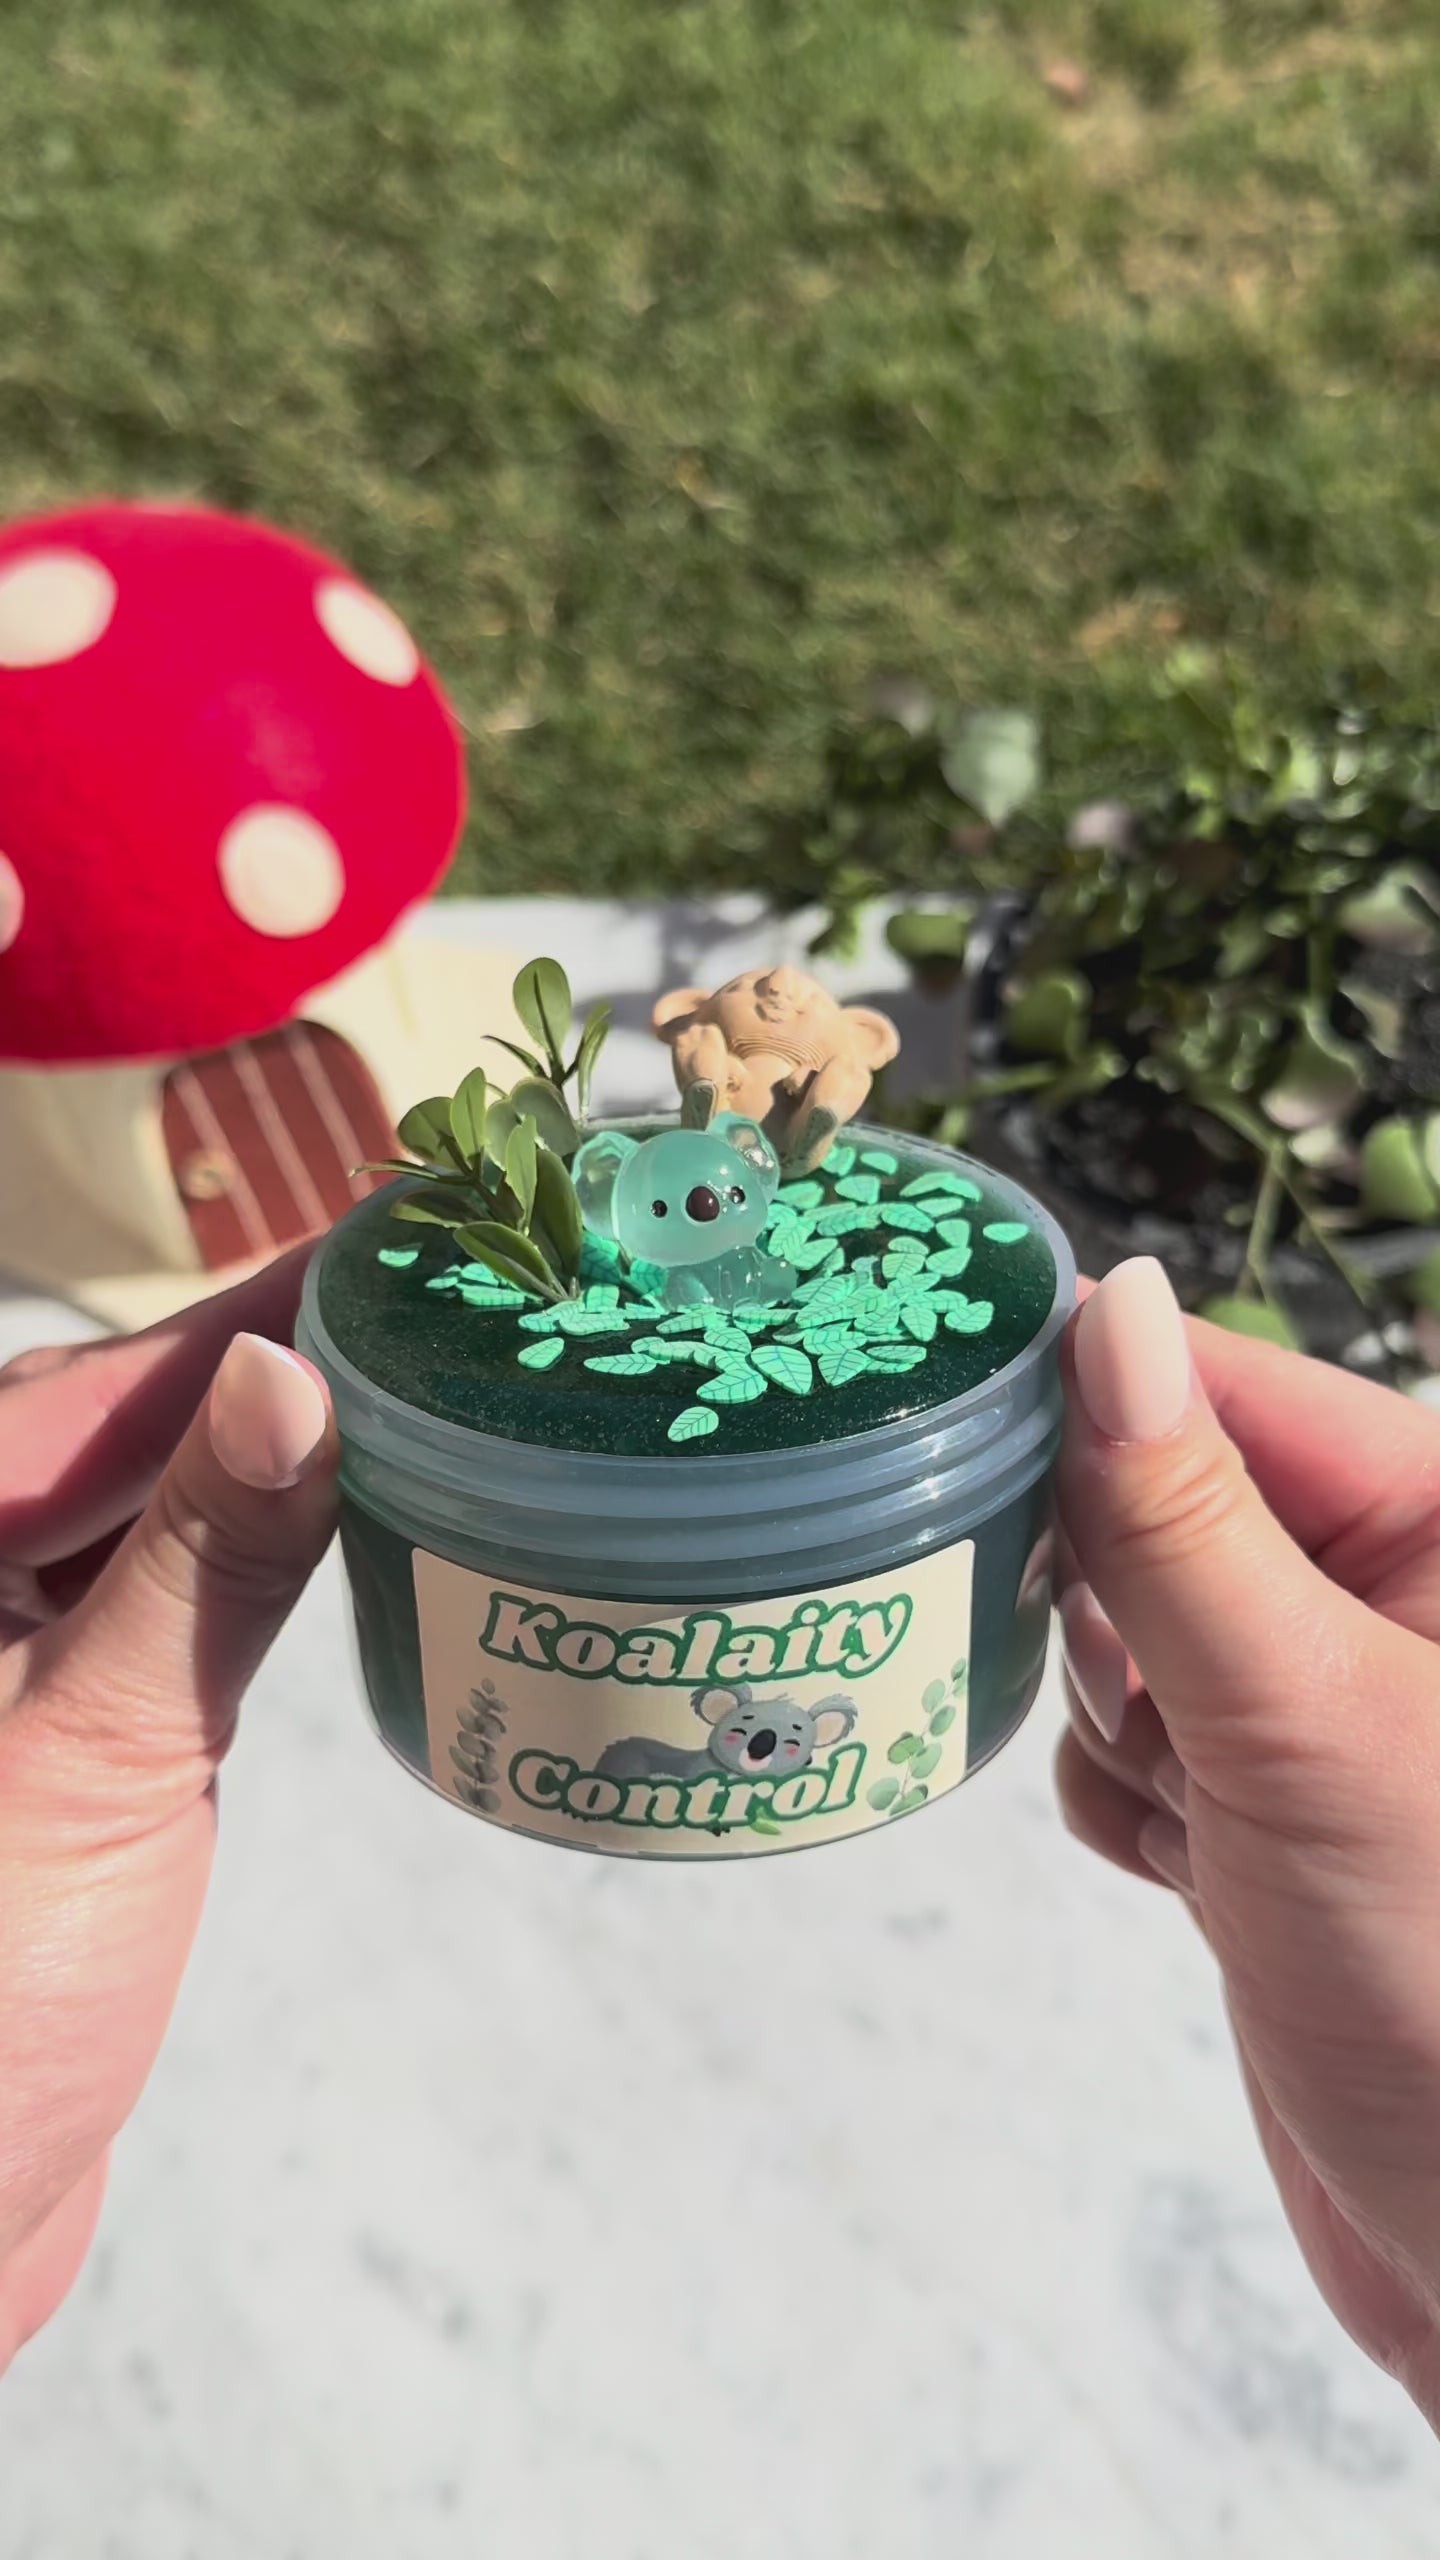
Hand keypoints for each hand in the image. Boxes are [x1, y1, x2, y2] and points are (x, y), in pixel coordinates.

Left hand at [0, 1255, 336, 2370]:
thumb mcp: (97, 1757)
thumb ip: (203, 1562)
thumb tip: (287, 1378)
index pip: (108, 1386)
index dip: (259, 1303)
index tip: (391, 1233)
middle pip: (136, 1426)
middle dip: (293, 1360)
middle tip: (457, 1299)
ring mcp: (13, 1652)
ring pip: (164, 1510)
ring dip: (292, 1453)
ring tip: (442, 1380)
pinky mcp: (66, 1729)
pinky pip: (174, 1601)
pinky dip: (269, 1557)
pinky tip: (365, 1518)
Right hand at [1055, 1257, 1439, 2425]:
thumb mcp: (1307, 1722)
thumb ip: (1185, 1519)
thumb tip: (1108, 1313)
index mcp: (1435, 1522)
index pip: (1224, 1385)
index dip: (1086, 1398)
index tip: (944, 1409)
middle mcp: (1379, 1593)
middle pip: (1155, 1499)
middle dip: (1100, 1593)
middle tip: (1124, 1684)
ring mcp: (1316, 1699)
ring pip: (1123, 1626)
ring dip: (1114, 1714)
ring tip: (1189, 1809)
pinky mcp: (1264, 1799)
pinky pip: (1126, 1739)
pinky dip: (1121, 1797)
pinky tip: (1182, 1868)